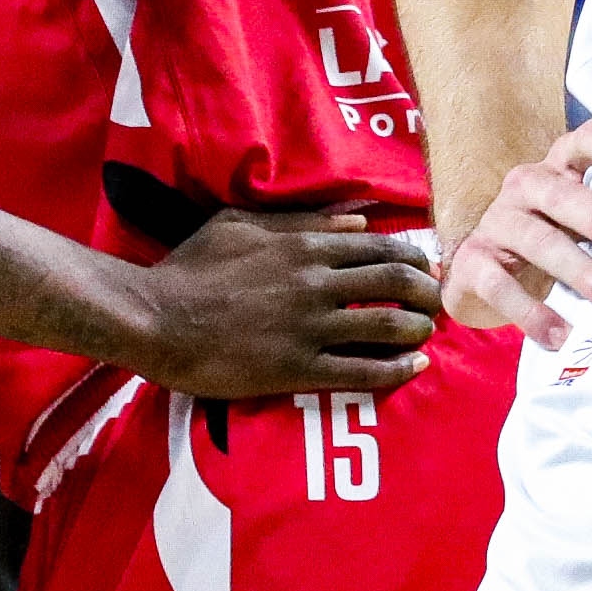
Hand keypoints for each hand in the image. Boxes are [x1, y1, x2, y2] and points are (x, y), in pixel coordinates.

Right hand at [123, 211, 438, 399]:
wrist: (154, 319)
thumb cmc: (189, 269)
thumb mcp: (240, 225)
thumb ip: (300, 220)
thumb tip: (356, 220)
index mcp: (304, 246)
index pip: (380, 247)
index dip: (414, 259)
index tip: (424, 269)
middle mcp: (316, 283)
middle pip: (396, 283)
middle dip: (428, 292)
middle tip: (437, 303)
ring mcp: (308, 328)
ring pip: (387, 326)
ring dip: (418, 329)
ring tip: (426, 334)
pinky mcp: (297, 369)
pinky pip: (361, 371)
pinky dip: (396, 369)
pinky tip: (413, 367)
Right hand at [447, 121, 591, 347]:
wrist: (480, 275)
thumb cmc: (548, 242)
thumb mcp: (579, 220)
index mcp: (558, 169)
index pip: (585, 142)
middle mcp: (525, 186)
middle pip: (563, 196)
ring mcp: (497, 223)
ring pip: (539, 241)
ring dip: (578, 271)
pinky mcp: (473, 262)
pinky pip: (501, 287)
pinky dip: (532, 313)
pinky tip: (559, 335)